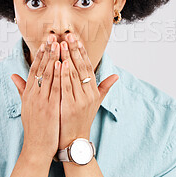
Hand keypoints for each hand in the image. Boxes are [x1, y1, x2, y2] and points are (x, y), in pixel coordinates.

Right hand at [11, 34, 60, 160]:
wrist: (36, 147)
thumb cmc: (34, 127)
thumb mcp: (25, 106)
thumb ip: (21, 89)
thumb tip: (13, 75)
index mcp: (28, 94)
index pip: (34, 70)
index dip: (39, 55)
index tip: (45, 43)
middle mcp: (33, 95)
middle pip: (40, 69)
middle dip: (47, 52)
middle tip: (52, 37)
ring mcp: (41, 101)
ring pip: (48, 75)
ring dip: (53, 58)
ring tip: (58, 44)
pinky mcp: (50, 108)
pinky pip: (55, 88)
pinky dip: (57, 75)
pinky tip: (60, 64)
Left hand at [58, 33, 118, 149]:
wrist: (74, 141)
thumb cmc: (82, 119)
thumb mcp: (95, 103)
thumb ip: (104, 87)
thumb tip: (116, 76)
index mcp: (93, 91)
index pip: (88, 66)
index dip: (81, 52)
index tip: (76, 38)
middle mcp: (88, 94)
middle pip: (81, 67)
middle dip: (74, 50)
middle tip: (68, 35)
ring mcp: (80, 100)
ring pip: (73, 75)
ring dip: (67, 58)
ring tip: (61, 44)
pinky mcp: (70, 107)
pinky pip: (66, 88)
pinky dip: (63, 75)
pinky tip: (59, 63)